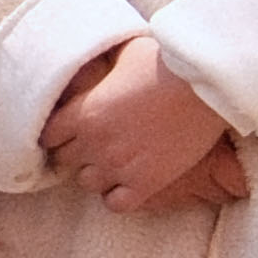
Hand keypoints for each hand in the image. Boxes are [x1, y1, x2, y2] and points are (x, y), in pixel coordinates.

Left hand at [40, 40, 241, 212]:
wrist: (209, 87)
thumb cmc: (167, 63)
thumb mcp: (122, 54)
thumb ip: (99, 65)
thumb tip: (91, 57)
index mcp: (84, 111)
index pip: (48, 135)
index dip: (57, 133)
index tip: (68, 130)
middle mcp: (95, 143)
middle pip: (65, 161)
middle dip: (75, 153)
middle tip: (92, 145)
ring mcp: (119, 166)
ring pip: (87, 183)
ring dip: (95, 173)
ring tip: (111, 162)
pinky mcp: (146, 184)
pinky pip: (115, 204)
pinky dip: (117, 196)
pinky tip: (127, 181)